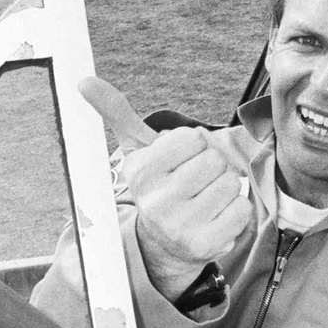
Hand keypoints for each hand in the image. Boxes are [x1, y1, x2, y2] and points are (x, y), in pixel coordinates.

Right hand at [81, 76, 252, 290]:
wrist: (164, 244)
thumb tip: (84, 82)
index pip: (194, 138)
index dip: (195, 145)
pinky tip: (215, 218)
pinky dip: (236, 211)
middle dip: (212, 166)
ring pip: (231, 184)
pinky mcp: (205, 245)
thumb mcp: (138, 151)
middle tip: (195, 183)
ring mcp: (180, 226)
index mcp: (140, 172)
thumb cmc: (158, 186)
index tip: (181, 161)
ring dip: (225, 189)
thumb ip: (117, 113)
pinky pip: (242, 210)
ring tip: (204, 200)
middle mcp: (156, 201)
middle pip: (215, 160)